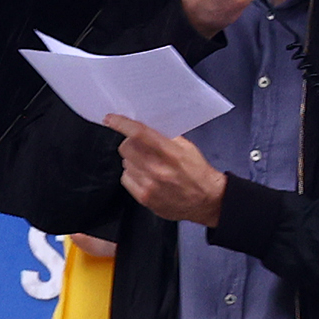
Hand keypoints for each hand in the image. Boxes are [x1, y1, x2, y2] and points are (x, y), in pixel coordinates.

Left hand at [105, 114, 223, 226]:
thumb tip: (144, 125)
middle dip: (130, 143)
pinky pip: (126, 178)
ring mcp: (150, 185)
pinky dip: (132, 174)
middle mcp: (159, 170)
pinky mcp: (145, 198)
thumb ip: (166, 136)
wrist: (207, 200)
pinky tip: (145, 176)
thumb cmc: (198, 173)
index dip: (122, 124)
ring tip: (148, 164)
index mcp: (171, 153)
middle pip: (126, 148)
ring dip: (133, 160)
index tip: (111, 119)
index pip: (140, 134)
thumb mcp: (187, 148)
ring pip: (125, 163)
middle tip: (140, 147)